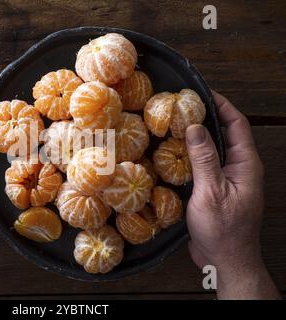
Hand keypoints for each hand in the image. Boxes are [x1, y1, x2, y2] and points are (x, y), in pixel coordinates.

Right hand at [185, 91, 279, 298]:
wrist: (225, 259)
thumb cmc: (223, 229)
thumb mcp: (211, 191)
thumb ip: (204, 158)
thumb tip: (194, 127)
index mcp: (245, 164)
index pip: (237, 124)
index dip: (222, 105)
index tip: (203, 92)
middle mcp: (239, 168)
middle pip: (225, 133)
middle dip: (207, 117)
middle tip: (184, 106)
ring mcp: (227, 179)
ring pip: (213, 149)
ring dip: (197, 136)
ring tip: (176, 125)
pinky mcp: (215, 189)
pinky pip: (204, 164)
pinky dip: (191, 155)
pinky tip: (174, 153)